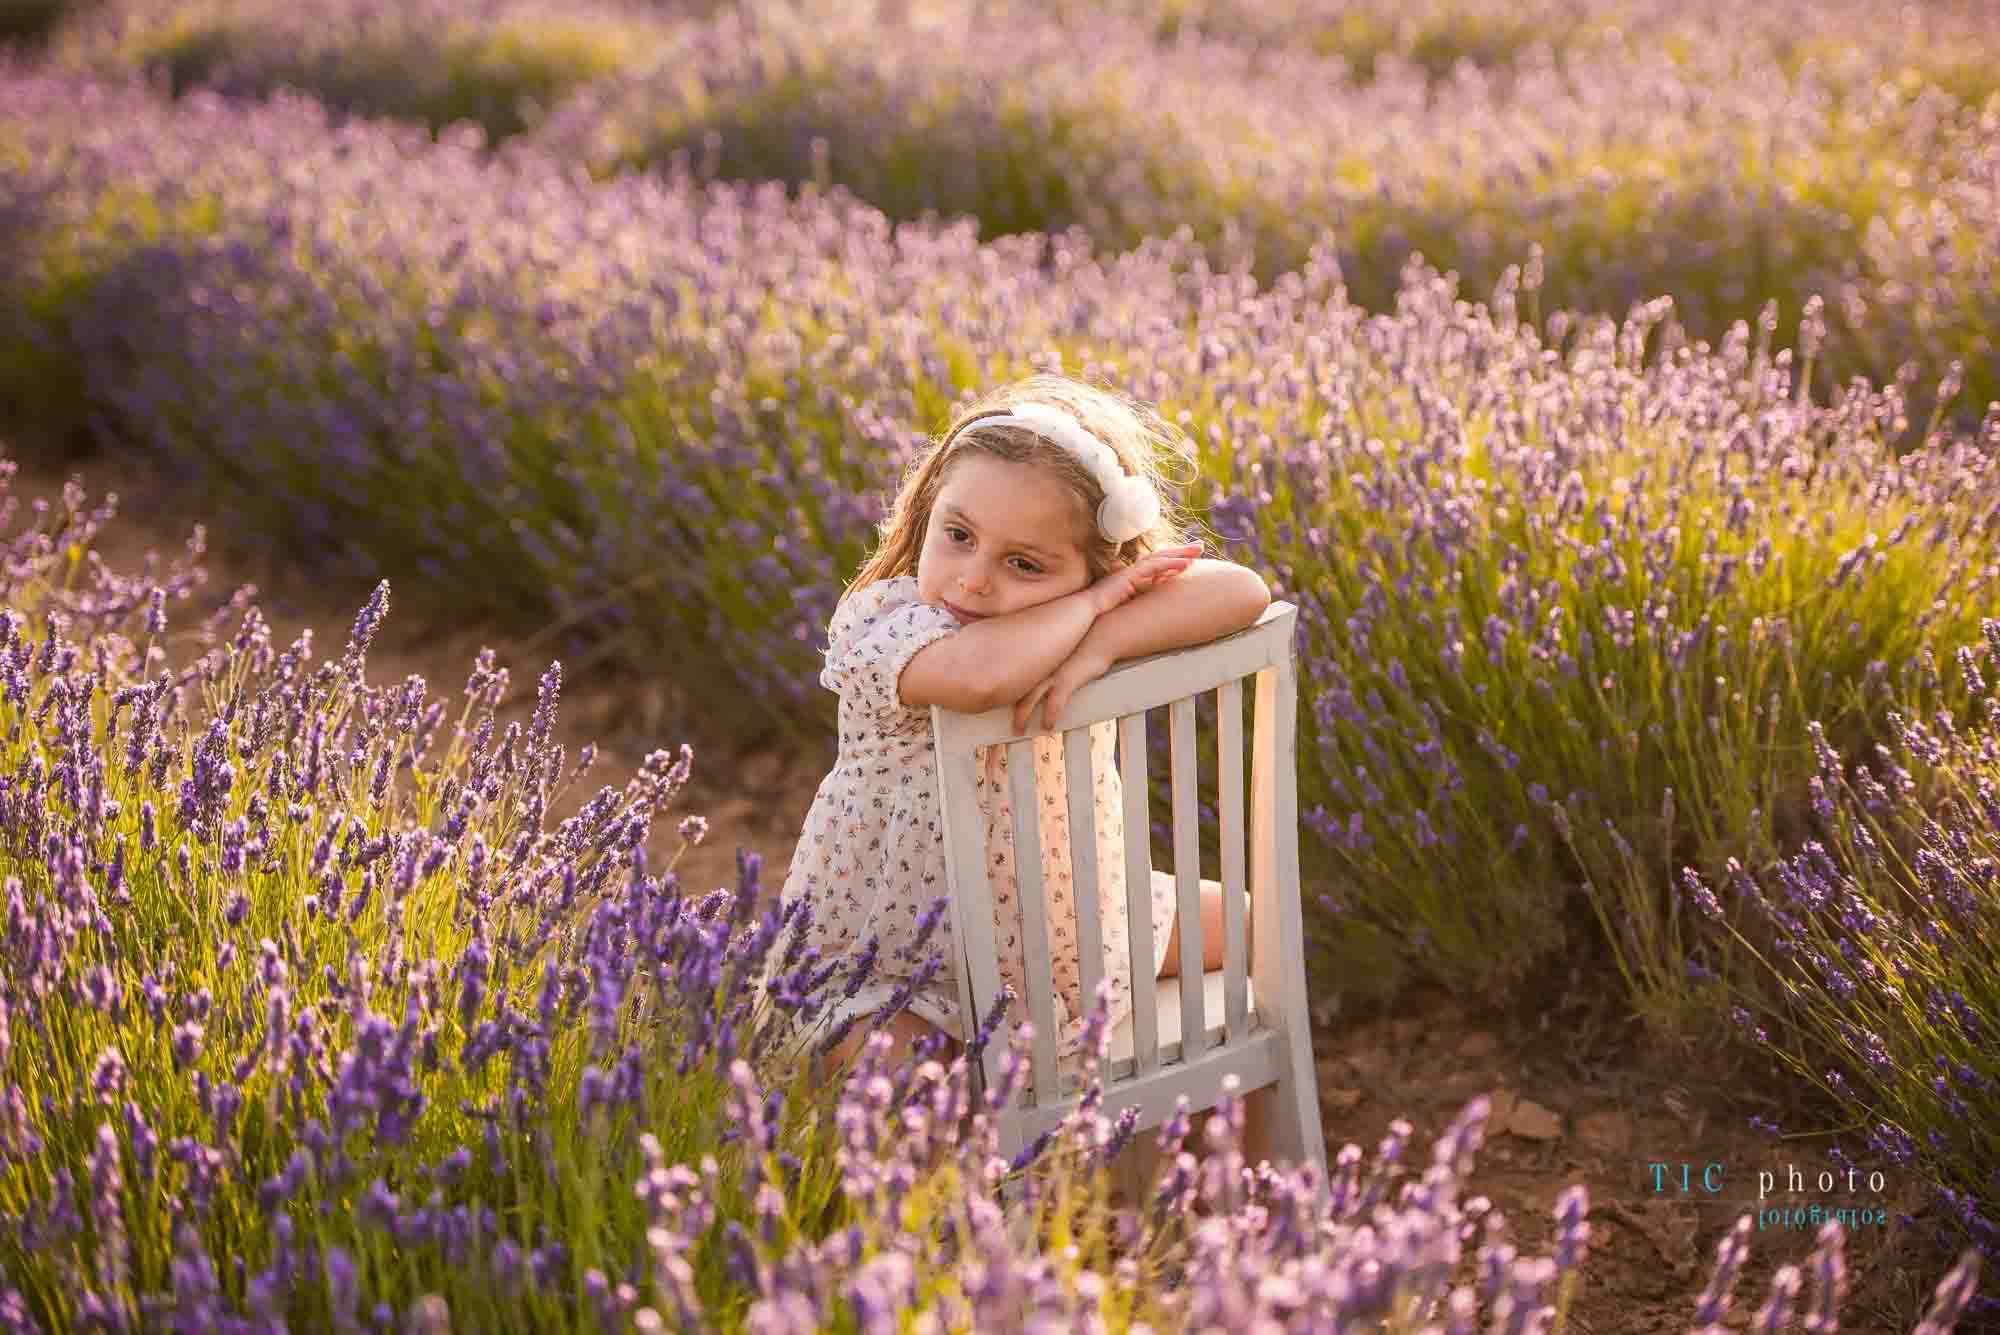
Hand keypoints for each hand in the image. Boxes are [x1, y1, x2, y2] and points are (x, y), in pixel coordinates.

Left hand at [1013, 642, 1113, 734]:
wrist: (1104, 635)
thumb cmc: (1086, 640)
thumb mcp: (1061, 647)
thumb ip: (1050, 658)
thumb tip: (1044, 668)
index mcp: (1035, 656)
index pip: (1011, 674)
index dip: (1004, 689)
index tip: (998, 701)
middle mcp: (1038, 664)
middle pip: (1014, 689)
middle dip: (1007, 707)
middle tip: (1005, 721)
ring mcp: (1051, 672)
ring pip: (1028, 699)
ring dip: (1022, 717)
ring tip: (1019, 731)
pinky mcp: (1066, 680)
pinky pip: (1054, 703)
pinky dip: (1050, 716)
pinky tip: (1048, 726)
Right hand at [1086, 542, 1202, 617]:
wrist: (1082, 612)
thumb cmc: (1099, 612)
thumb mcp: (1123, 604)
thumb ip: (1135, 601)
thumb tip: (1149, 611)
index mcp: (1132, 577)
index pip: (1156, 564)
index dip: (1173, 559)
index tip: (1190, 557)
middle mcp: (1132, 571)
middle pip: (1161, 556)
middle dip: (1182, 550)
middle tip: (1201, 546)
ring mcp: (1130, 572)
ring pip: (1160, 558)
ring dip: (1180, 554)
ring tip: (1199, 551)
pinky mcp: (1129, 577)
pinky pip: (1154, 568)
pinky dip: (1170, 565)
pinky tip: (1186, 564)